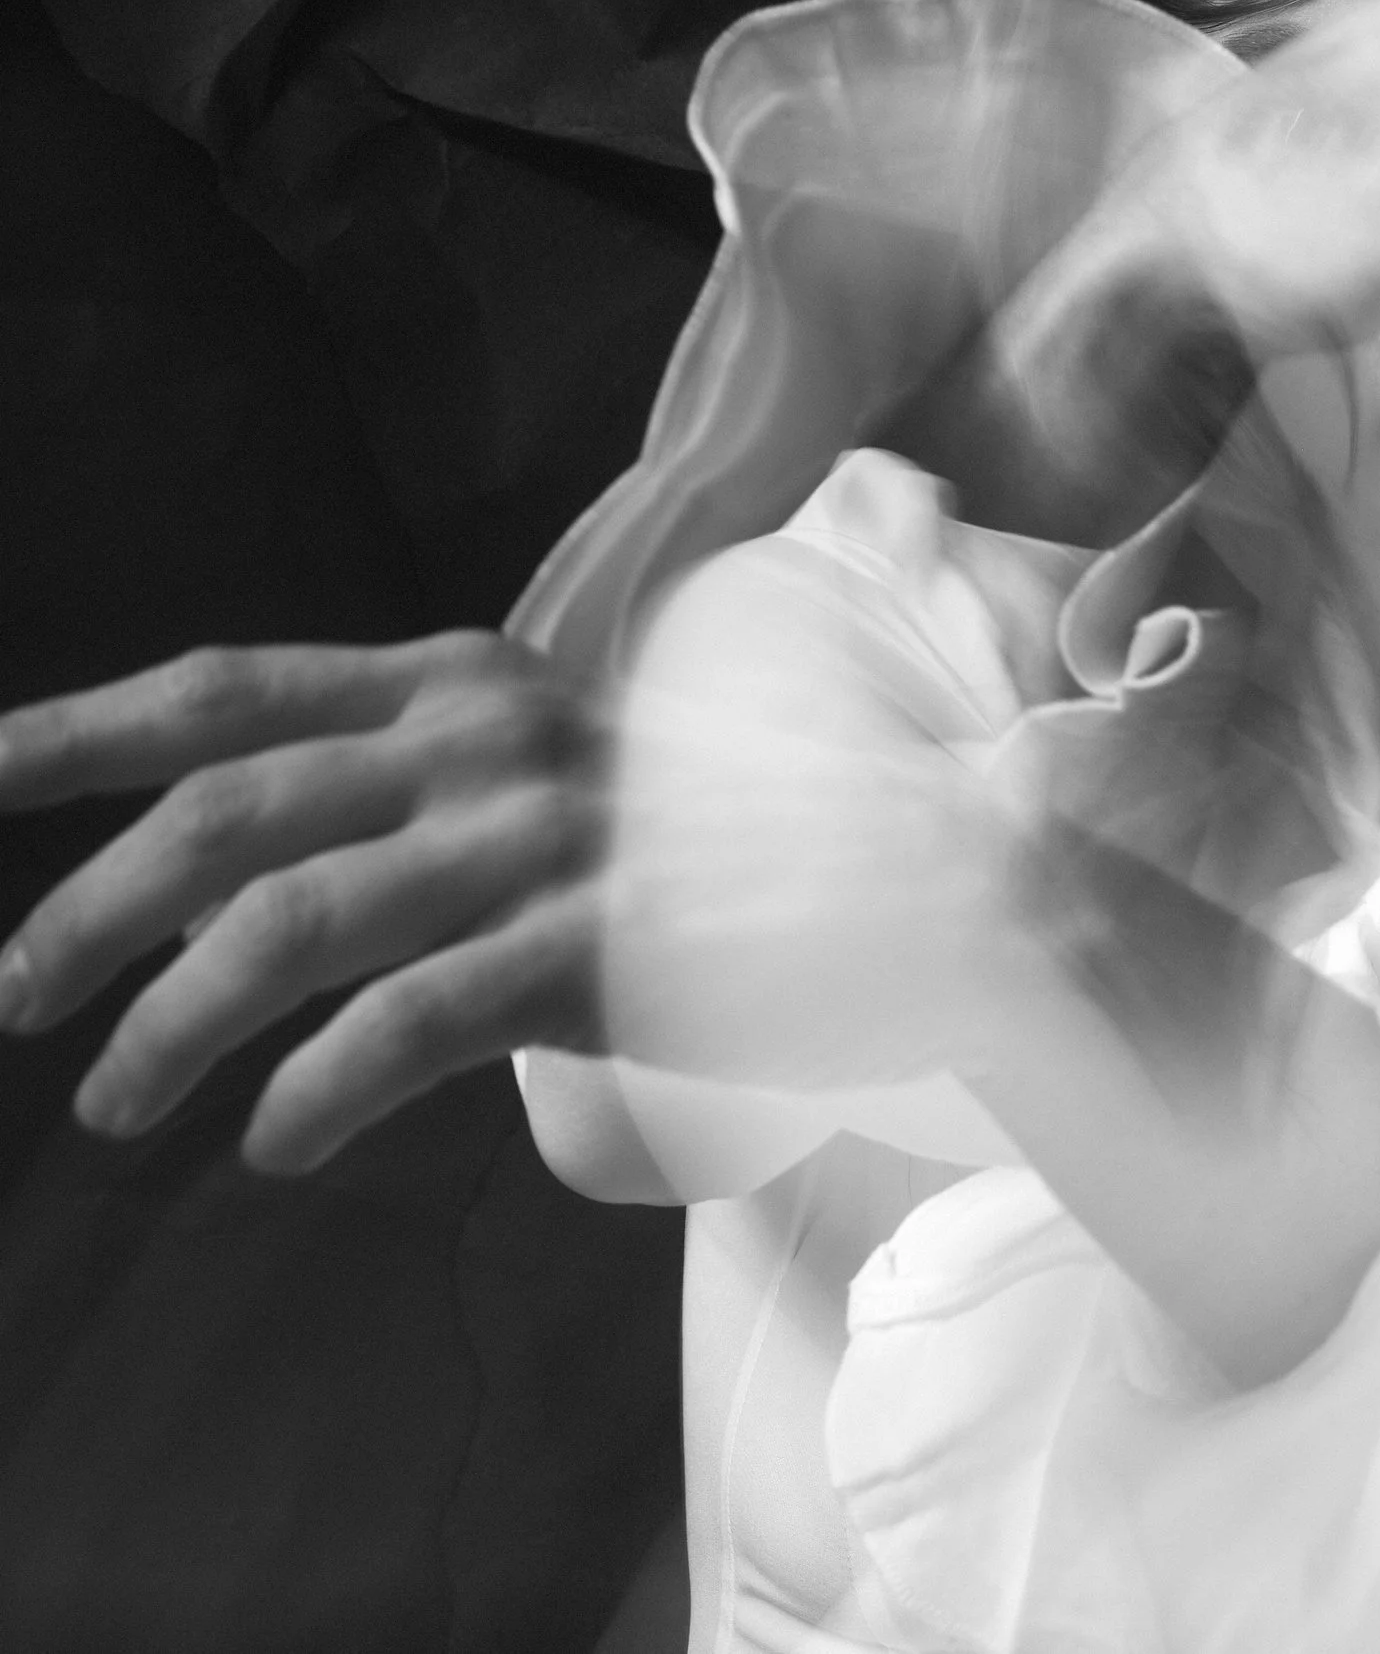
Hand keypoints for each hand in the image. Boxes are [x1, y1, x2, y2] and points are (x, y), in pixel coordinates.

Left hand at [0, 633, 609, 1172]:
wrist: (848, 849)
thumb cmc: (648, 819)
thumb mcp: (503, 764)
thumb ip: (356, 808)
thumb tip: (172, 922)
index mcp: (438, 683)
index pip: (226, 694)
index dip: (80, 732)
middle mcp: (472, 744)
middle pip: (228, 814)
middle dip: (92, 908)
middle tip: (16, 994)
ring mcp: (531, 840)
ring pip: (290, 923)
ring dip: (172, 1024)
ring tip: (112, 1103)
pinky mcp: (589, 947)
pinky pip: (408, 1024)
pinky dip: (316, 1091)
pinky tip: (277, 1145)